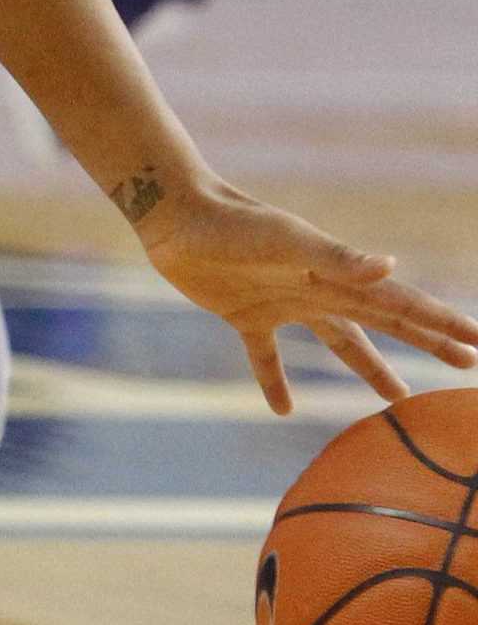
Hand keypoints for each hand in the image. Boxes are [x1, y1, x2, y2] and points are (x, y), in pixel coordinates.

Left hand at [132, 176, 477, 413]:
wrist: (177, 215)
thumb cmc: (235, 224)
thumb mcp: (288, 240)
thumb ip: (338, 257)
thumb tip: (391, 269)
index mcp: (337, 275)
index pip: (401, 305)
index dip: (441, 324)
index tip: (477, 343)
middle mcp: (318, 289)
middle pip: (383, 323)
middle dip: (426, 341)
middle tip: (465, 363)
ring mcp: (284, 303)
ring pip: (339, 342)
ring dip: (368, 367)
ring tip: (396, 397)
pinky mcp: (244, 314)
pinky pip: (265, 356)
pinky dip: (274, 381)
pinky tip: (282, 410)